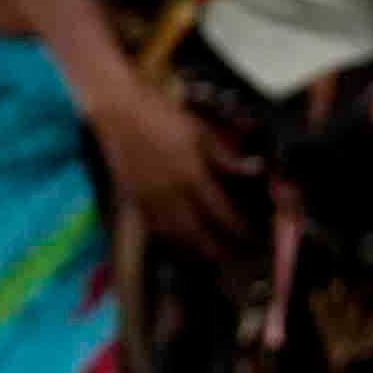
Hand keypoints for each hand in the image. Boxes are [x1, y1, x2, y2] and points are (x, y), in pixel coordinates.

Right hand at [70, 45, 242, 265]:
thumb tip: (257, 171)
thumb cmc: (162, 116)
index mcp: (191, 175)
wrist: (116, 110)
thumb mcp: (201, 130)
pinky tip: (183, 248)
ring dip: (198, 252)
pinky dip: (172, 244)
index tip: (256, 242)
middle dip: (222, 252)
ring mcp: (148, 200)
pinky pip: (155, 230)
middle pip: (200, 235)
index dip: (240, 232)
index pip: (222, 215)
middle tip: (241, 263)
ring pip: (176, 237)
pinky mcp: (132, 200)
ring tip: (216, 260)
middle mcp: (170, 194)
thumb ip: (227, 157)